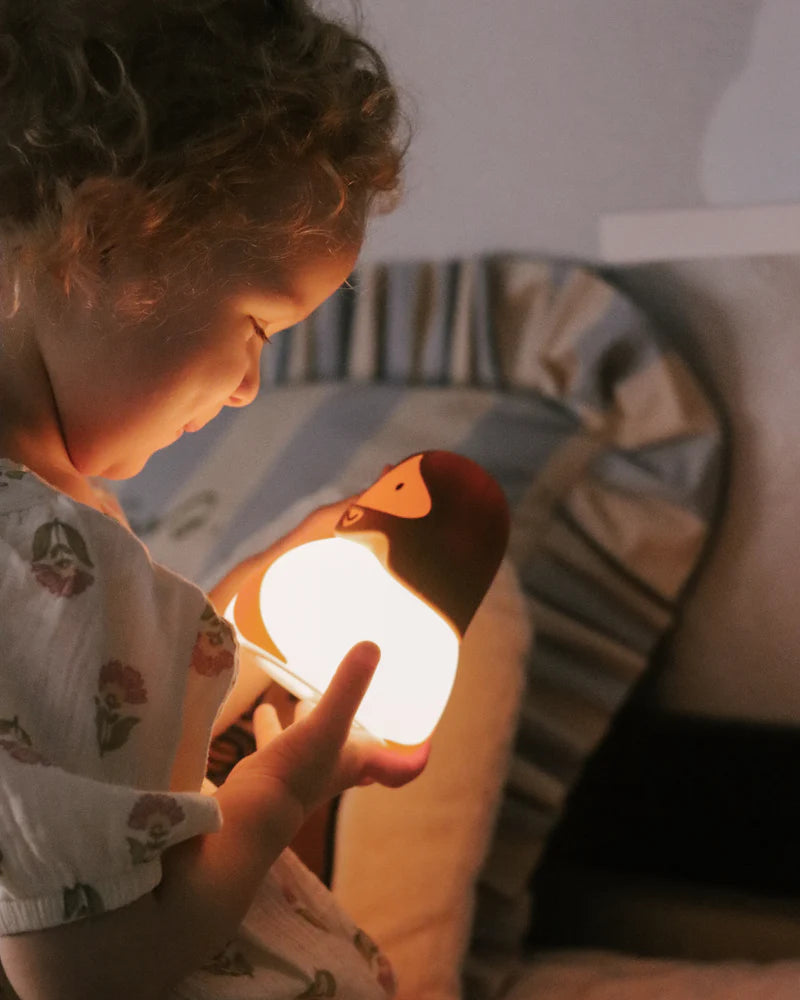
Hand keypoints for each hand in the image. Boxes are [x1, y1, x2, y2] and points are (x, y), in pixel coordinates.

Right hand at [241, 642, 429, 820]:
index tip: (427, 746)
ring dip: (310, 722)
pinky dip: (271, 725)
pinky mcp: (273, 770)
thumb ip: (348, 688)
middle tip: (362, 708)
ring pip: (312, 743)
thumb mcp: (328, 724)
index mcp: (357, 762)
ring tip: (304, 699)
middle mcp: (334, 768)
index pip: (397, 767)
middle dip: (358, 731)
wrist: (251, 813)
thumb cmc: (298, 772)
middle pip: (355, 751)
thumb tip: (372, 645)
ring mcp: (302, 772)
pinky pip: (275, 742)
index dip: (414, 759)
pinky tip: (264, 709)